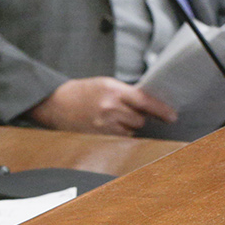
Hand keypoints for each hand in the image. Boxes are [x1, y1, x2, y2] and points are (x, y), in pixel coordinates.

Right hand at [27, 77, 175, 135]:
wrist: (53, 103)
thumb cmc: (80, 92)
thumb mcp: (105, 84)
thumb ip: (127, 93)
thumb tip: (150, 105)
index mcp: (112, 91)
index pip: (145, 101)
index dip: (162, 110)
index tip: (172, 116)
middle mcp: (109, 108)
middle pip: (139, 120)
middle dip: (135, 118)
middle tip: (123, 113)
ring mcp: (102, 125)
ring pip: (129, 131)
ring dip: (125, 127)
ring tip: (109, 119)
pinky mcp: (96, 137)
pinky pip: (118, 140)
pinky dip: (116, 135)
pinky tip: (104, 128)